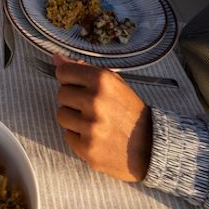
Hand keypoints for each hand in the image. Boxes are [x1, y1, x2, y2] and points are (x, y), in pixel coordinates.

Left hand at [53, 53, 152, 182]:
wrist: (150, 147)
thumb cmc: (130, 112)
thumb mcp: (114, 84)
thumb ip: (85, 70)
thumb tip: (57, 59)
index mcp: (102, 81)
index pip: (64, 72)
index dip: (69, 79)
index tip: (78, 86)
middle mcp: (95, 101)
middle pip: (61, 94)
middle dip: (72, 100)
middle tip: (91, 107)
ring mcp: (90, 126)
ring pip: (61, 115)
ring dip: (73, 119)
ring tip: (93, 122)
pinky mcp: (87, 148)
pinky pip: (67, 136)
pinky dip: (78, 137)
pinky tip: (95, 136)